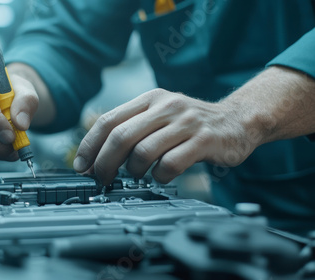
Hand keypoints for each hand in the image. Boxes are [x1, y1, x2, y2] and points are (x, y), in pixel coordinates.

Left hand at [73, 88, 254, 184]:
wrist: (237, 120)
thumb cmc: (190, 124)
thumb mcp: (159, 115)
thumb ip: (132, 129)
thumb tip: (97, 156)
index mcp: (149, 99)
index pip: (108, 120)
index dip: (90, 145)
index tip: (81, 165)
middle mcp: (166, 107)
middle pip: (121, 137)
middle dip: (104, 163)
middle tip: (101, 179)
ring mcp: (186, 123)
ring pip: (143, 152)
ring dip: (133, 171)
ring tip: (136, 175)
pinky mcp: (204, 140)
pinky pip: (171, 164)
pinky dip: (159, 176)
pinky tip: (161, 175)